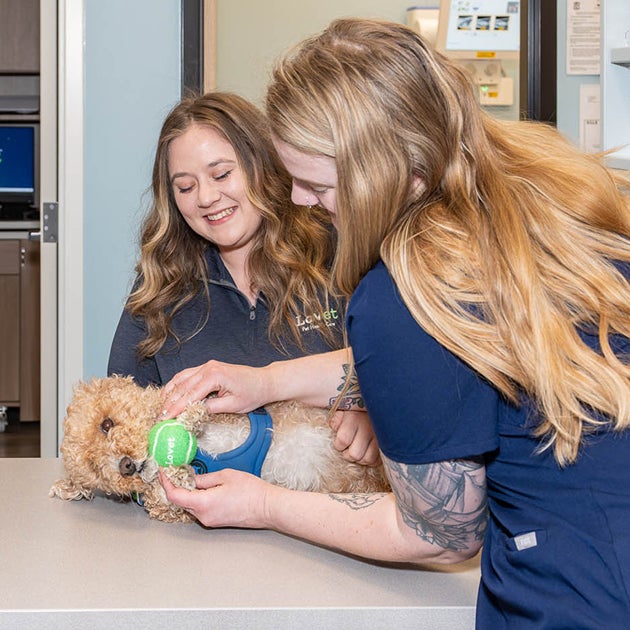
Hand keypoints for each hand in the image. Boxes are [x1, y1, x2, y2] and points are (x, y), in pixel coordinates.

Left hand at [159, 468, 273, 528]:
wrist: (267, 507)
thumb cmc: (251, 492)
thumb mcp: (226, 476)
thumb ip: (204, 478)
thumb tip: (191, 479)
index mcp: (203, 504)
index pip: (175, 495)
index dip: (166, 483)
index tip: (163, 472)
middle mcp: (203, 516)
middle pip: (181, 502)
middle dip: (177, 486)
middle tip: (177, 471)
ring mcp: (210, 520)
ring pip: (191, 505)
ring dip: (188, 492)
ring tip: (192, 476)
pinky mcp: (216, 521)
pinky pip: (200, 509)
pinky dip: (198, 498)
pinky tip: (204, 487)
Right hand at [161, 360, 269, 417]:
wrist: (264, 381)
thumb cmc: (253, 393)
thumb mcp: (233, 405)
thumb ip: (211, 408)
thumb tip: (193, 412)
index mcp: (214, 376)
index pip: (190, 394)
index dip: (176, 408)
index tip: (165, 419)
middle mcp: (208, 368)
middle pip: (183, 387)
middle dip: (170, 402)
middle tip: (159, 417)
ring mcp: (207, 366)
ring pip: (182, 379)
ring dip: (170, 392)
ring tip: (161, 407)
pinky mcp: (208, 367)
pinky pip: (188, 375)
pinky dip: (177, 384)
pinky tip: (170, 393)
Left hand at [329, 410, 380, 465]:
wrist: (378, 406)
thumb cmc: (357, 409)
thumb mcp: (344, 409)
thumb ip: (336, 418)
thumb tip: (335, 427)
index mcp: (354, 418)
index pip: (343, 440)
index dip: (339, 445)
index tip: (340, 442)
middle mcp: (368, 428)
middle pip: (355, 454)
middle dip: (349, 454)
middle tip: (348, 449)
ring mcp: (379, 437)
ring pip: (368, 459)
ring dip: (361, 459)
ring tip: (358, 451)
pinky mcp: (387, 443)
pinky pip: (380, 460)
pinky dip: (372, 460)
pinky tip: (368, 453)